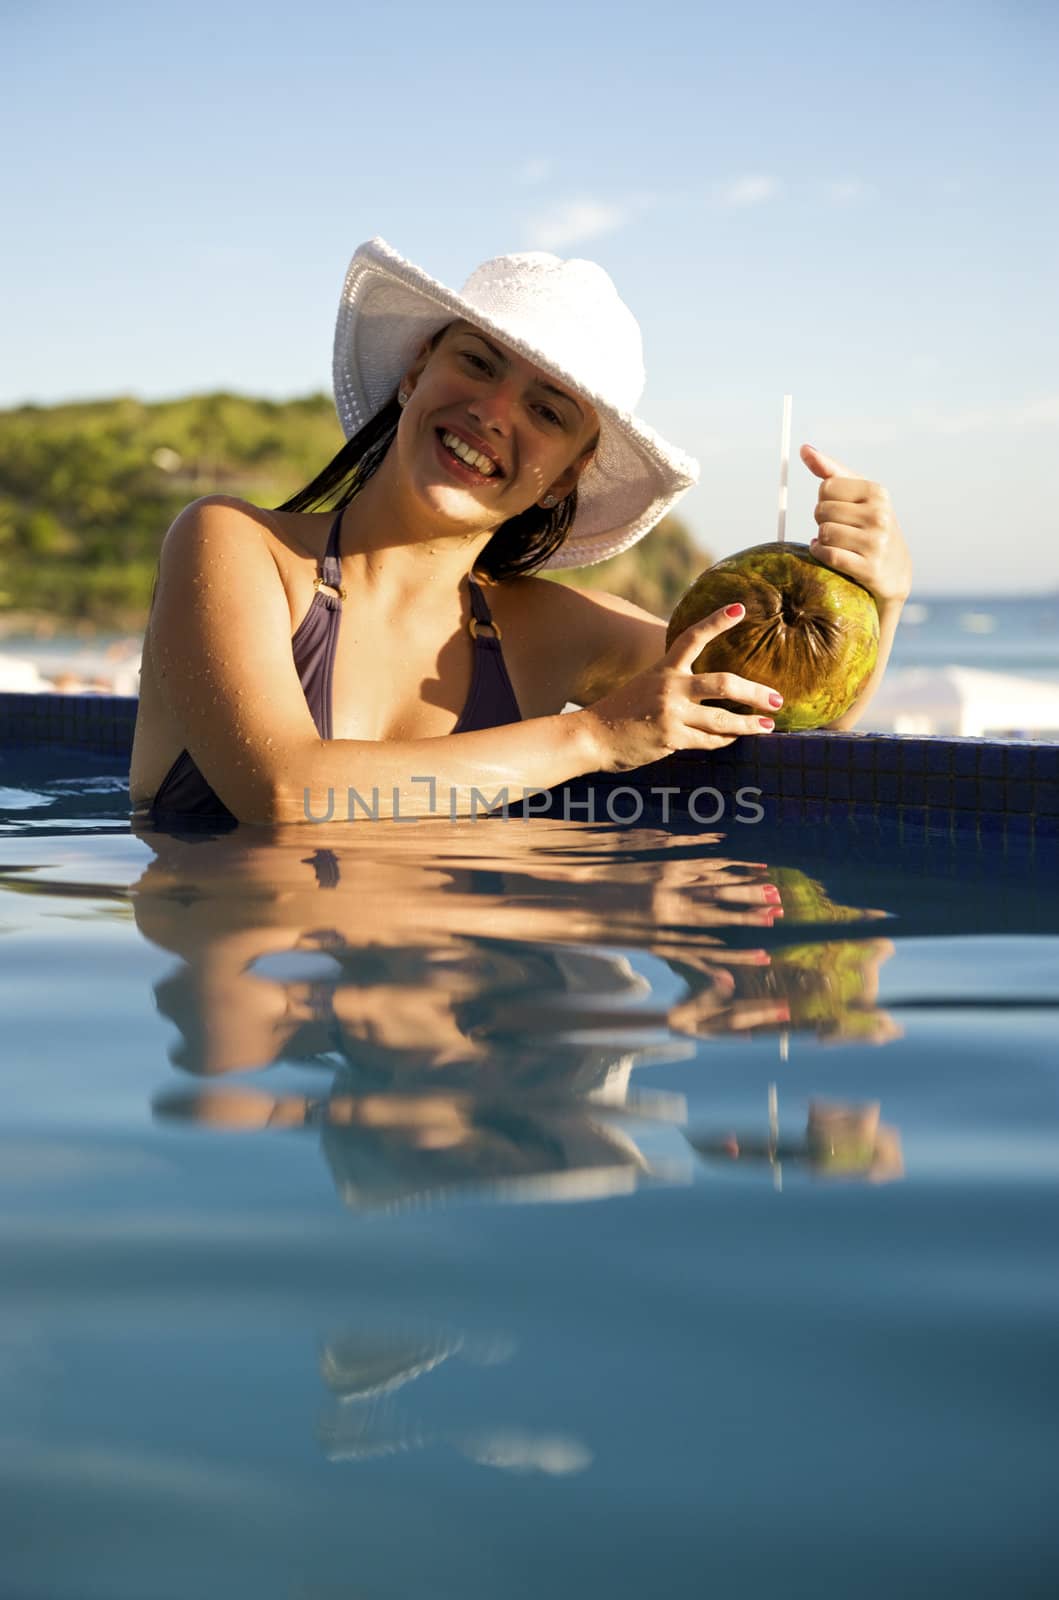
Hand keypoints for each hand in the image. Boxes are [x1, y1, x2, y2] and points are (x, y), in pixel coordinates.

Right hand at [580, 605, 781, 773]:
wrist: (592, 736)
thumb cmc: (621, 712)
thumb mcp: (646, 685)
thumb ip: (674, 683)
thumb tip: (711, 688)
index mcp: (664, 668)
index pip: (693, 637)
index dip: (717, 621)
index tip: (741, 608)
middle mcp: (670, 687)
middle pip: (724, 683)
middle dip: (755, 691)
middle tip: (777, 698)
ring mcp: (671, 713)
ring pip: (724, 719)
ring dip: (750, 724)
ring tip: (768, 725)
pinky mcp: (671, 738)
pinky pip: (709, 740)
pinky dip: (725, 740)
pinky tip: (735, 739)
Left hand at [801, 444, 911, 606]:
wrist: (895, 571)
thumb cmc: (870, 526)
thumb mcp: (858, 495)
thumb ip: (831, 471)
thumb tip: (804, 449)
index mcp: (877, 492)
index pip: (827, 486)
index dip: (824, 498)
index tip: (837, 507)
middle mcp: (880, 515)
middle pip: (822, 510)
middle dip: (822, 520)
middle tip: (836, 527)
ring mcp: (876, 542)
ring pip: (824, 533)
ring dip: (821, 539)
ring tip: (834, 542)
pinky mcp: (869, 568)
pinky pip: (829, 555)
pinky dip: (820, 554)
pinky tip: (825, 553)